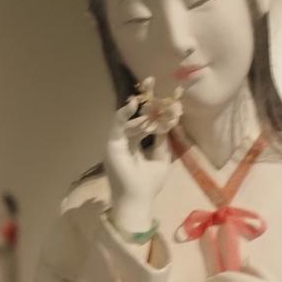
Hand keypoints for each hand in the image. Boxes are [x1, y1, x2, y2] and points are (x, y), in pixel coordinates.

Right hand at [103, 95, 173, 227]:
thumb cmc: (149, 184)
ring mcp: (117, 142)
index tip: (164, 93)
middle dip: (144, 98)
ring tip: (149, 101)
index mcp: (136, 142)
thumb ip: (162, 139)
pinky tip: (133, 107)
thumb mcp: (161, 157)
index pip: (145, 120)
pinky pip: (118, 125)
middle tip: (151, 80)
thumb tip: (169, 119)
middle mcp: (126, 140)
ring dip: (139, 108)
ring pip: (127, 118)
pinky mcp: (112, 144)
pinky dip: (125, 115)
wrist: (138, 200)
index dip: (153, 107)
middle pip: (135, 114)